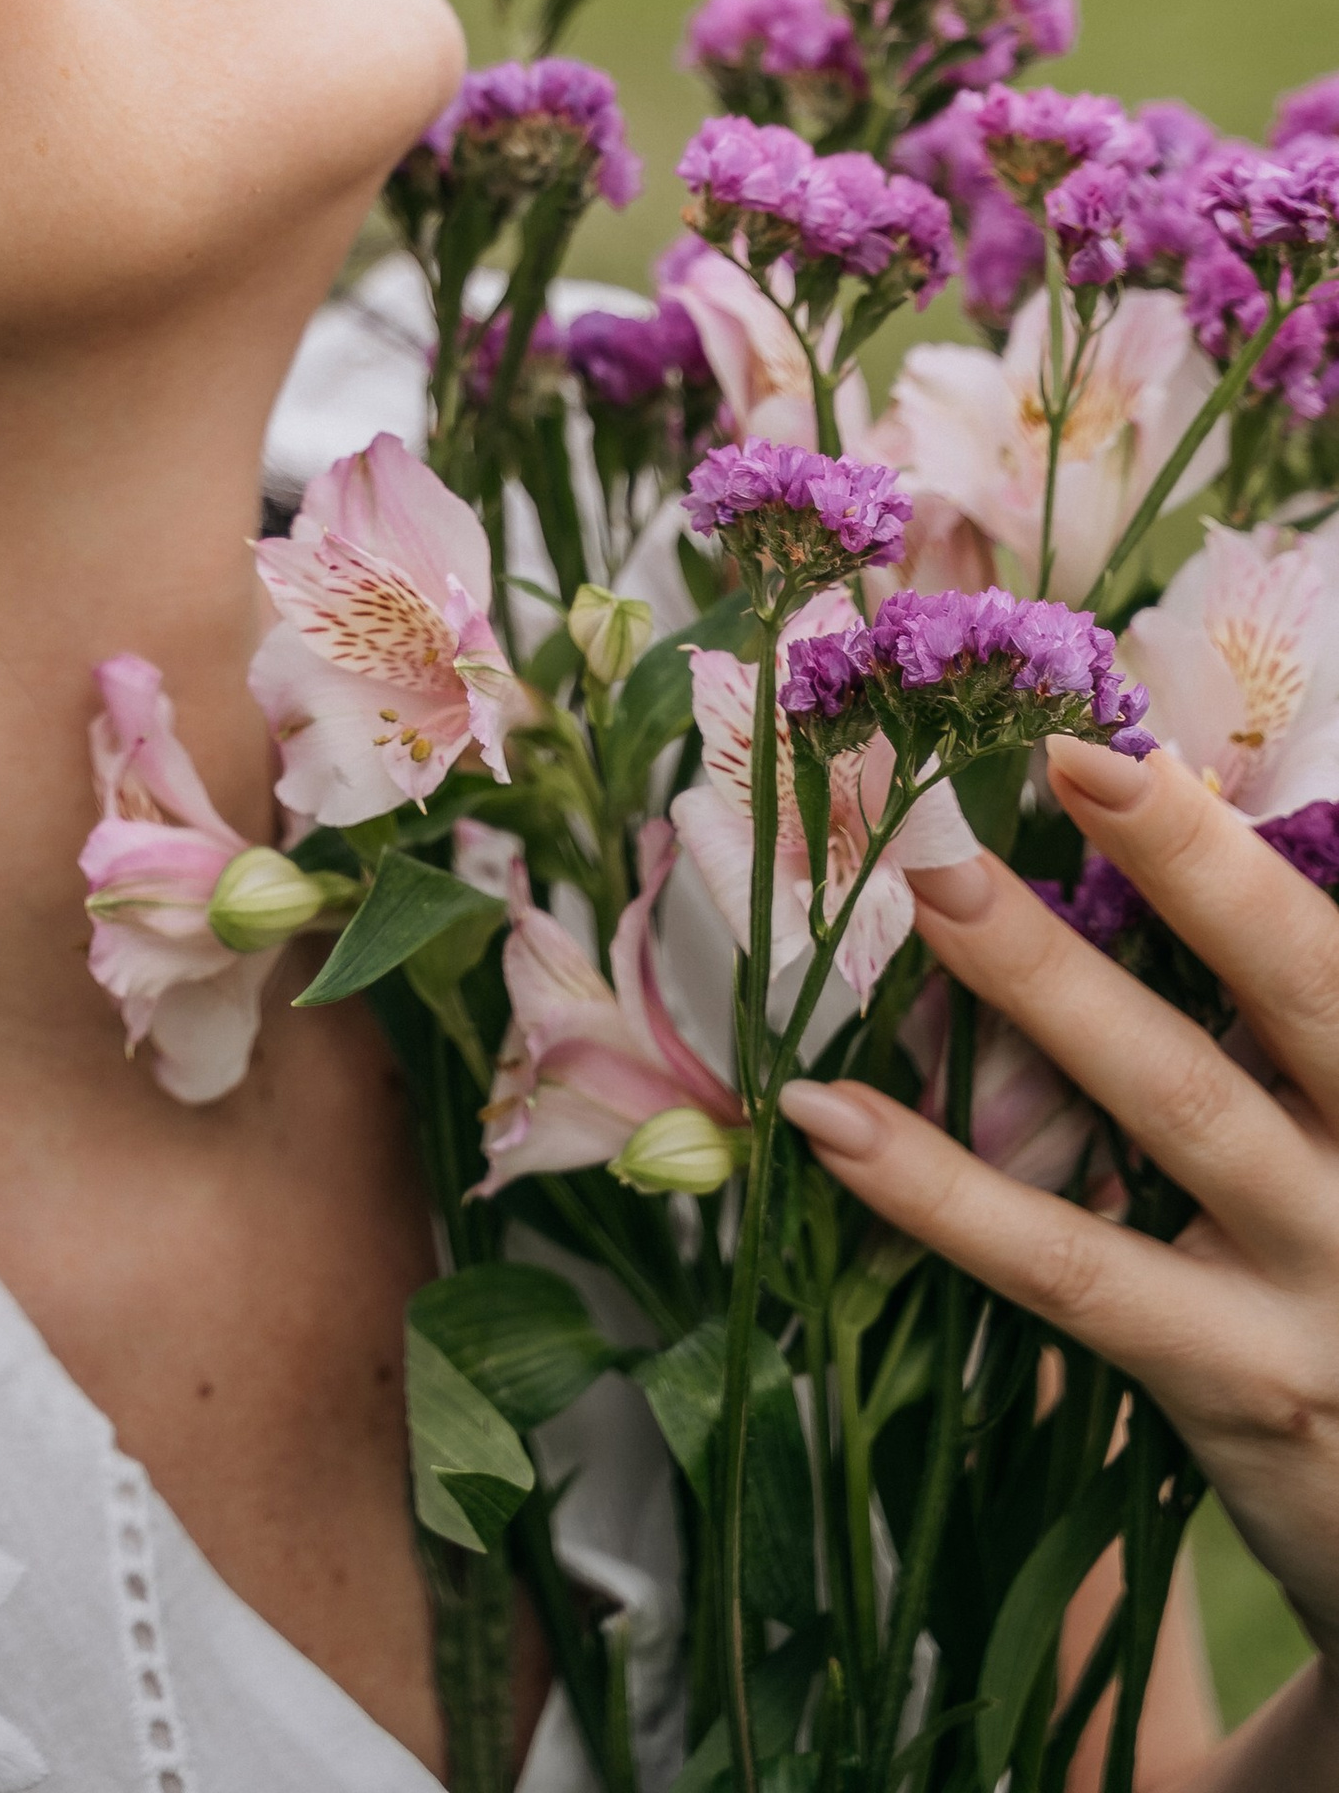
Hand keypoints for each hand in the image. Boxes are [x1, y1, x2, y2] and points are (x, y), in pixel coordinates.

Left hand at [777, 740, 1338, 1726]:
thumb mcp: (1335, 1138)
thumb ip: (1273, 1033)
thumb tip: (1136, 836)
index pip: (1325, 948)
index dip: (1228, 845)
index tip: (1131, 736)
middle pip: (1301, 989)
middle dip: (1192, 865)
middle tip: (1065, 754)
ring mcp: (1319, 1279)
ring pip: (1179, 1107)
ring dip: (1047, 988)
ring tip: (928, 884)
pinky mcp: (1238, 1384)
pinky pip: (1077, 1271)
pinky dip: (944, 1193)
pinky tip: (833, 1119)